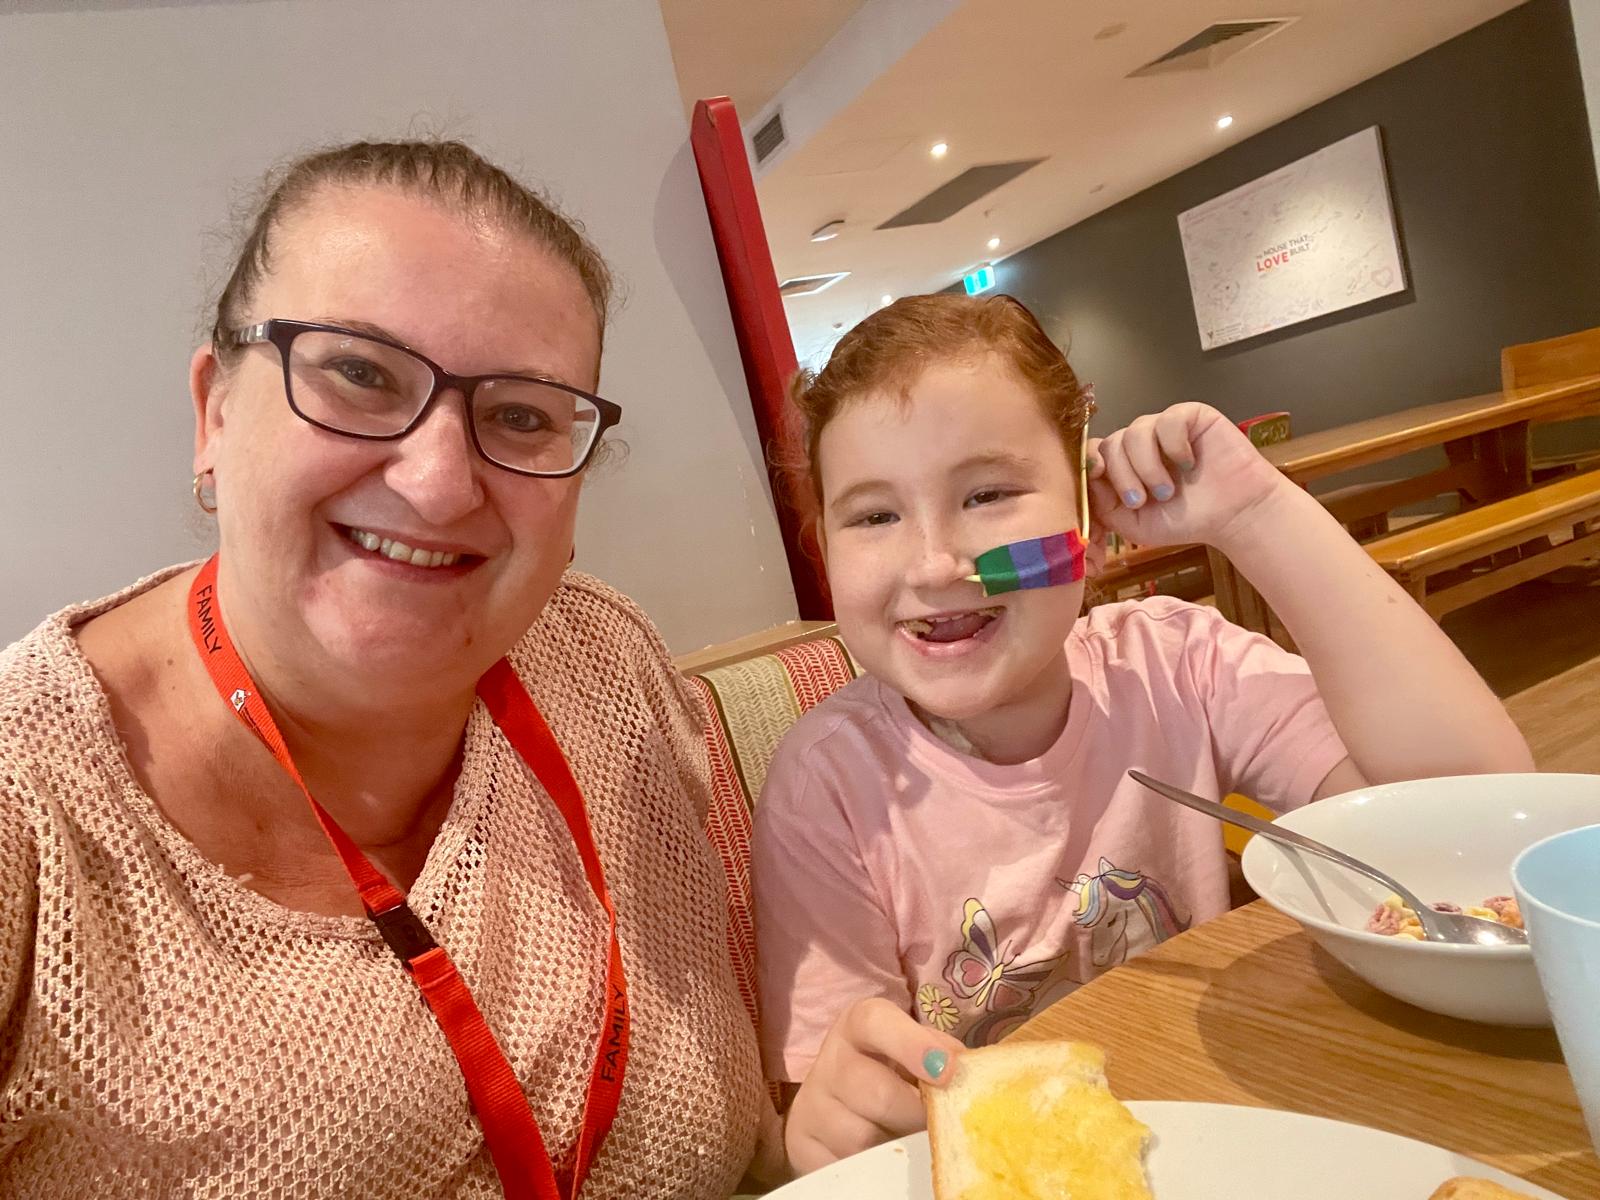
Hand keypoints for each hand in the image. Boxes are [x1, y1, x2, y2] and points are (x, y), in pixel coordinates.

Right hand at [784, 997, 963, 1176]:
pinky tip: (882, 1158)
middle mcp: (830, 1061)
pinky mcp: (802, 1145)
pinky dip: (872, 1168)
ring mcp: (811, 1106)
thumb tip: (967, 1076)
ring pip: (861, 1138)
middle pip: (875, 1092)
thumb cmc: (893, 1073)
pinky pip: (844, 1165)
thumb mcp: (917, 1053)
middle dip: (915, 1114)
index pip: (875, 1022)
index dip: (911, 1044)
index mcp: (858, 1026)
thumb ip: (943, 1055)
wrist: (839, 1106)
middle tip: (935, 1125)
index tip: (947, 1071)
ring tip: (905, 1140)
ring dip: (895, 1145)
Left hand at [1087, 402, 1289, 550]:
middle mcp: (1140, 445)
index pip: (1094, 452)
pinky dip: (1174, 444)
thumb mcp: (1135, 524)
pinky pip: (1169, 419)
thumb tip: (1088, 479)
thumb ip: (1105, 505)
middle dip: (1123, 475)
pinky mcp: (1190, 417)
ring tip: (1168, 490)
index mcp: (1124, 467)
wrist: (1235, 516)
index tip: (1099, 478)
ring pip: (1135, 431)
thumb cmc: (1188, 520)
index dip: (1090, 462)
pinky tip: (1188, 462)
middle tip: (1144, 500)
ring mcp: (1164, 429)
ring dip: (1148, 466)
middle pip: (1111, 443)